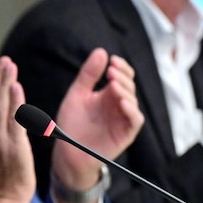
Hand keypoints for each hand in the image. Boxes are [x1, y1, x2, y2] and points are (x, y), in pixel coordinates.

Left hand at [51, 48, 141, 202]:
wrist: (67, 150)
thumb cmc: (71, 123)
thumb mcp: (77, 94)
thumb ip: (88, 74)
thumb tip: (101, 51)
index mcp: (107, 94)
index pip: (121, 76)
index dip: (120, 67)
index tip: (112, 60)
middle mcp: (118, 104)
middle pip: (129, 85)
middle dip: (122, 76)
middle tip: (111, 71)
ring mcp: (123, 119)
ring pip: (133, 100)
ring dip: (125, 91)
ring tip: (113, 84)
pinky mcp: (126, 133)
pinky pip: (135, 120)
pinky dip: (131, 110)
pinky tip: (122, 102)